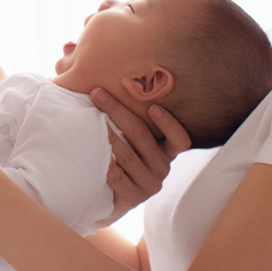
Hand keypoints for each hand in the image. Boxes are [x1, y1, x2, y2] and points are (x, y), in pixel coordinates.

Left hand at [90, 87, 191, 217]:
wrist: (105, 197)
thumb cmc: (116, 157)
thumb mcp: (126, 137)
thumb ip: (123, 114)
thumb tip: (94, 71)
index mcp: (165, 151)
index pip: (180, 140)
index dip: (169, 124)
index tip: (153, 107)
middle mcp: (161, 167)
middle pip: (142, 136)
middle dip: (118, 111)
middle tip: (97, 93)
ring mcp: (149, 185)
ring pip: (127, 155)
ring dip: (108, 135)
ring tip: (91, 119)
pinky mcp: (133, 199)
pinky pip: (116, 177)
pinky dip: (104, 162)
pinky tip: (93, 151)